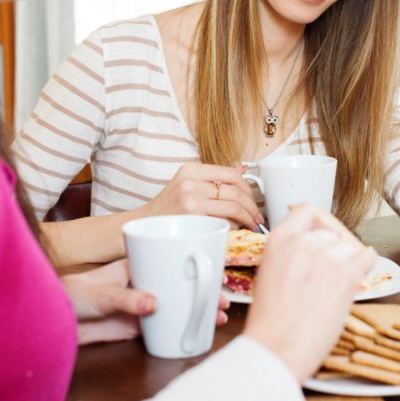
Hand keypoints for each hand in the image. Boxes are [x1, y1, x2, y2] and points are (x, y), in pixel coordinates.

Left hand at [62, 259, 229, 344]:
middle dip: (203, 291)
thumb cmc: (70, 294)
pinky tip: (197, 332)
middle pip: (180, 284)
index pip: (171, 260)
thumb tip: (153, 304)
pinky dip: (182, 327)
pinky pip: (165, 324)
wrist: (53, 320)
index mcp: (136, 265)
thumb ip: (126, 300)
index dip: (195, 265)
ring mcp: (141, 304)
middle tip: (223, 300)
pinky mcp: (137, 324)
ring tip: (217, 317)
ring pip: (177, 305)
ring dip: (197, 310)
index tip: (214, 271)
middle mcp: (142, 283)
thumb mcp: (99, 294)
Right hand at [144, 161, 261, 230]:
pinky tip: (235, 231)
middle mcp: (192, 181)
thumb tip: (242, 170)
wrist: (143, 224)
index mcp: (192, 169)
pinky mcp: (193, 218)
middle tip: (256, 217)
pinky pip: (224, 222)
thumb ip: (211, 178)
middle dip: (252, 207)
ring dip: (248, 219)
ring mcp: (191, 199)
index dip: (248, 188)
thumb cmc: (167, 208)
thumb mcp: (186, 183)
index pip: (232, 174)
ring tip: (251, 225)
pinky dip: (234, 227)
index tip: (253, 199)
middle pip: (236, 191)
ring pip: (234, 207)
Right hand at [243, 205, 375, 382]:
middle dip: (331, 250)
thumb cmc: (269, 321)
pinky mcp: (347, 275)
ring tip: (332, 287)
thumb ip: (287, 255)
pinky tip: (357, 277)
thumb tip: (307, 250)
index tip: (320, 232)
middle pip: (330, 233)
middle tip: (326, 273)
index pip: (307, 211)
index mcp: (280, 239)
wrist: (277, 348)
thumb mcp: (267, 274)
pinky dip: (365, 266)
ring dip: (346, 262)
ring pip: (348, 247)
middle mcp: (305, 242)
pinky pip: (367, 258)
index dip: (316, 222)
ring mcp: (328, 257)